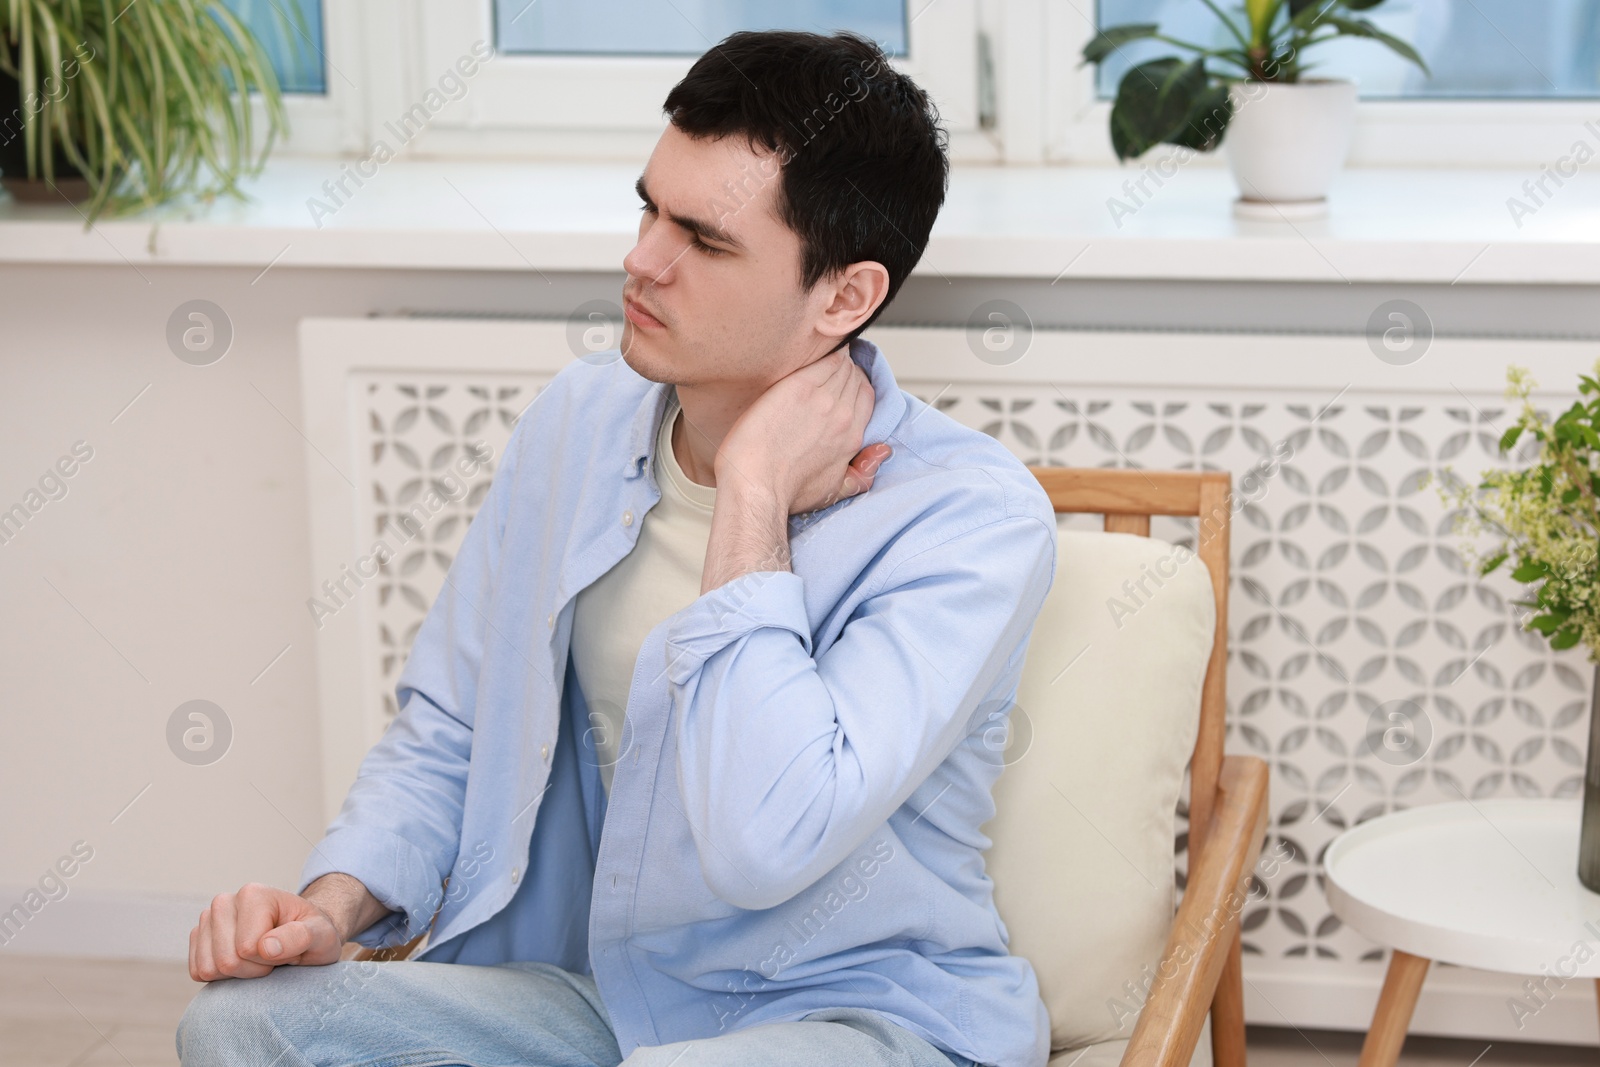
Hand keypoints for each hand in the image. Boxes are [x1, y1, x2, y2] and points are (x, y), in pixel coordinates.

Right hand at [188, 882, 345, 980]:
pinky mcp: (198, 938)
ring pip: (209, 969)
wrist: (303, 934)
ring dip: (238, 974)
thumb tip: (265, 947)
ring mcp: (207, 919)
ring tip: (259, 958)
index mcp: (252, 894)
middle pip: (226, 961)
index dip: (270, 960)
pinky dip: (221, 977)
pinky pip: (198, 972)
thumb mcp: (322, 935)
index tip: (286, 949)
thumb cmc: (314, 934)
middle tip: (274, 956)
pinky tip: (242, 962)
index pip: (247, 949)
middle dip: (253, 969)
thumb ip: (300, 937)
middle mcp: (224, 902)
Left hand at [716, 349, 891, 514]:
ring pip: (841, 366)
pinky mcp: (798, 387)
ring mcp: (821, 399)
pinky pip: (823, 360)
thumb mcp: (834, 491)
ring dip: (834, 358)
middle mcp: (842, 416)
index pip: (866, 396)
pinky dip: (825, 352)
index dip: (855, 384)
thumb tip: (881, 454)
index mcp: (851, 437)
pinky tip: (815, 347)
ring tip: (821, 354)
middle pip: (854, 378)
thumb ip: (862, 474)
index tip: (843, 381)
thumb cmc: (786, 491)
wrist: (756, 485)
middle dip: (845, 369)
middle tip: (829, 366)